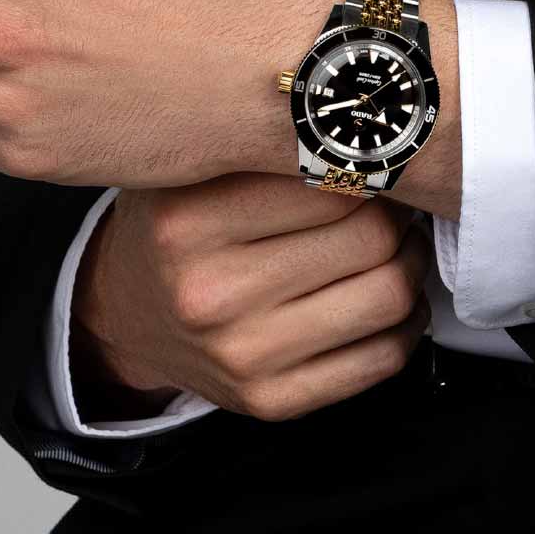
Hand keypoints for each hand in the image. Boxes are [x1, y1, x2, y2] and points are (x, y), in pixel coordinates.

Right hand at [69, 173, 432, 422]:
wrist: (124, 314)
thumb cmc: (172, 227)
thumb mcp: (190, 167)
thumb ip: (262, 145)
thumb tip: (367, 132)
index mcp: (187, 221)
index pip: (330, 177)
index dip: (368, 163)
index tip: (370, 159)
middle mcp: (211, 293)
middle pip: (370, 237)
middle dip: (397, 214)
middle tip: (391, 201)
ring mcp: (243, 356)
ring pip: (389, 297)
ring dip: (409, 263)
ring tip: (394, 245)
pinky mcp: (272, 401)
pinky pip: (382, 359)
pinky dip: (405, 322)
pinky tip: (386, 297)